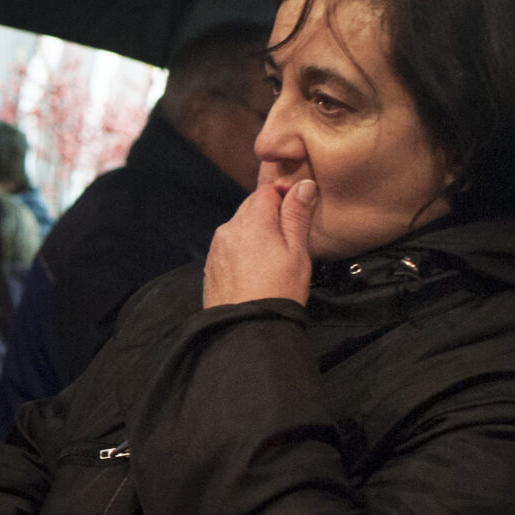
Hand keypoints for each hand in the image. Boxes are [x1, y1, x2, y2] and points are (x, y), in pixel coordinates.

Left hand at [203, 169, 316, 308]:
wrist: (246, 329)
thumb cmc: (278, 291)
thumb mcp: (297, 252)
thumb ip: (297, 215)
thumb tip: (303, 185)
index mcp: (251, 222)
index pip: (266, 190)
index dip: (284, 195)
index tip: (298, 208)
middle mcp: (228, 230)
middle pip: (250, 206)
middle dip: (270, 213)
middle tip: (289, 235)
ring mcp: (216, 248)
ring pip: (239, 226)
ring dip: (255, 232)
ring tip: (273, 256)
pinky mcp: (211, 265)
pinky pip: (229, 246)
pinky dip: (242, 249)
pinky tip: (255, 268)